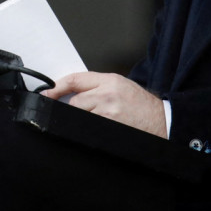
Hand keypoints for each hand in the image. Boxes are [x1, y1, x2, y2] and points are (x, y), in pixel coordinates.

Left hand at [42, 71, 167, 137]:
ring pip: (79, 115)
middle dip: (72, 108)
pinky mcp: (109, 128)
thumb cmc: (142, 105)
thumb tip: (71, 92)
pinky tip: (96, 130)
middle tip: (79, 113)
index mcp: (110, 80)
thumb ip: (97, 86)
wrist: (162, 121)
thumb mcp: (121, 86)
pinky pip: (87, 129)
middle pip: (75, 101)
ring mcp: (108, 113)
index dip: (56, 87)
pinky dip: (86, 130)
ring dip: (81, 119)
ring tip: (95, 121)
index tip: (47, 94)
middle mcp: (107, 95)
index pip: (75, 80)